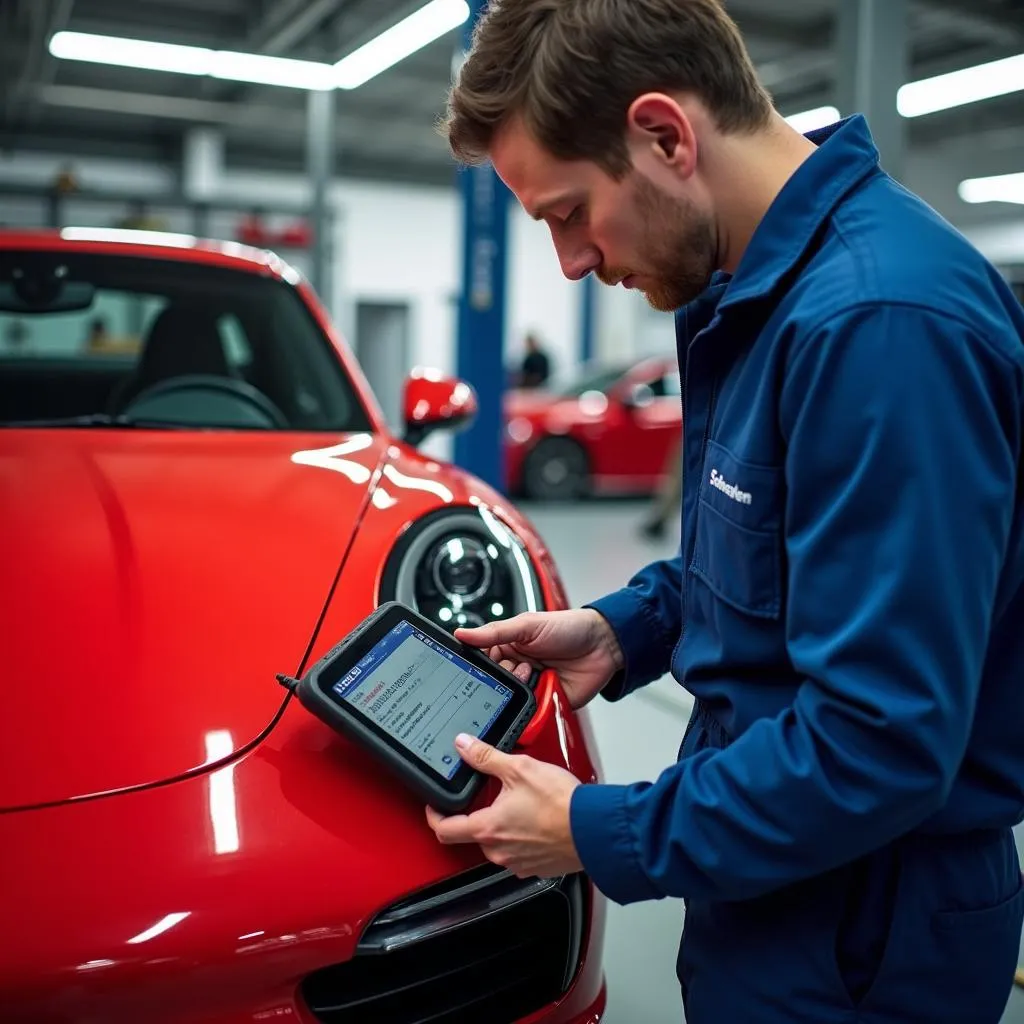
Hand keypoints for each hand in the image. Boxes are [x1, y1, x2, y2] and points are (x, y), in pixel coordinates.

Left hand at [426, 733, 582, 877]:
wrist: (595, 829)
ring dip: (502, 825)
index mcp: (488, 828)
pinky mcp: (537, 868)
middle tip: (490, 794)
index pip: (444, 830)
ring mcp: (518, 863)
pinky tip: (537, 820)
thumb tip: (464, 746)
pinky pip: (520, 852)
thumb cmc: (562, 804)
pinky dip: (522, 837)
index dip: (433, 816)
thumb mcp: (519, 768)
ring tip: (521, 804)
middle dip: (478, 814)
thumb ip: (486, 757)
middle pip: (473, 834)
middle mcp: (499, 852)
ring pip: (498, 843)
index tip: (435, 805)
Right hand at [455, 609, 623, 709]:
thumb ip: (494, 632)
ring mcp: (531, 689)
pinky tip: (539, 694)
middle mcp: (516, 670)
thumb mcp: (528, 625)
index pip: (481, 664)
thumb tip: (461, 634)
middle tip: (518, 668)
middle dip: (503, 681)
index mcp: (507, 649)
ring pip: (511, 702)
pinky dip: (532, 709)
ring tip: (534, 675)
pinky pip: (531, 714)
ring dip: (519, 693)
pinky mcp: (545, 704)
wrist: (604, 645)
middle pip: (494, 687)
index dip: (479, 668)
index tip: (479, 669)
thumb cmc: (568, 628)